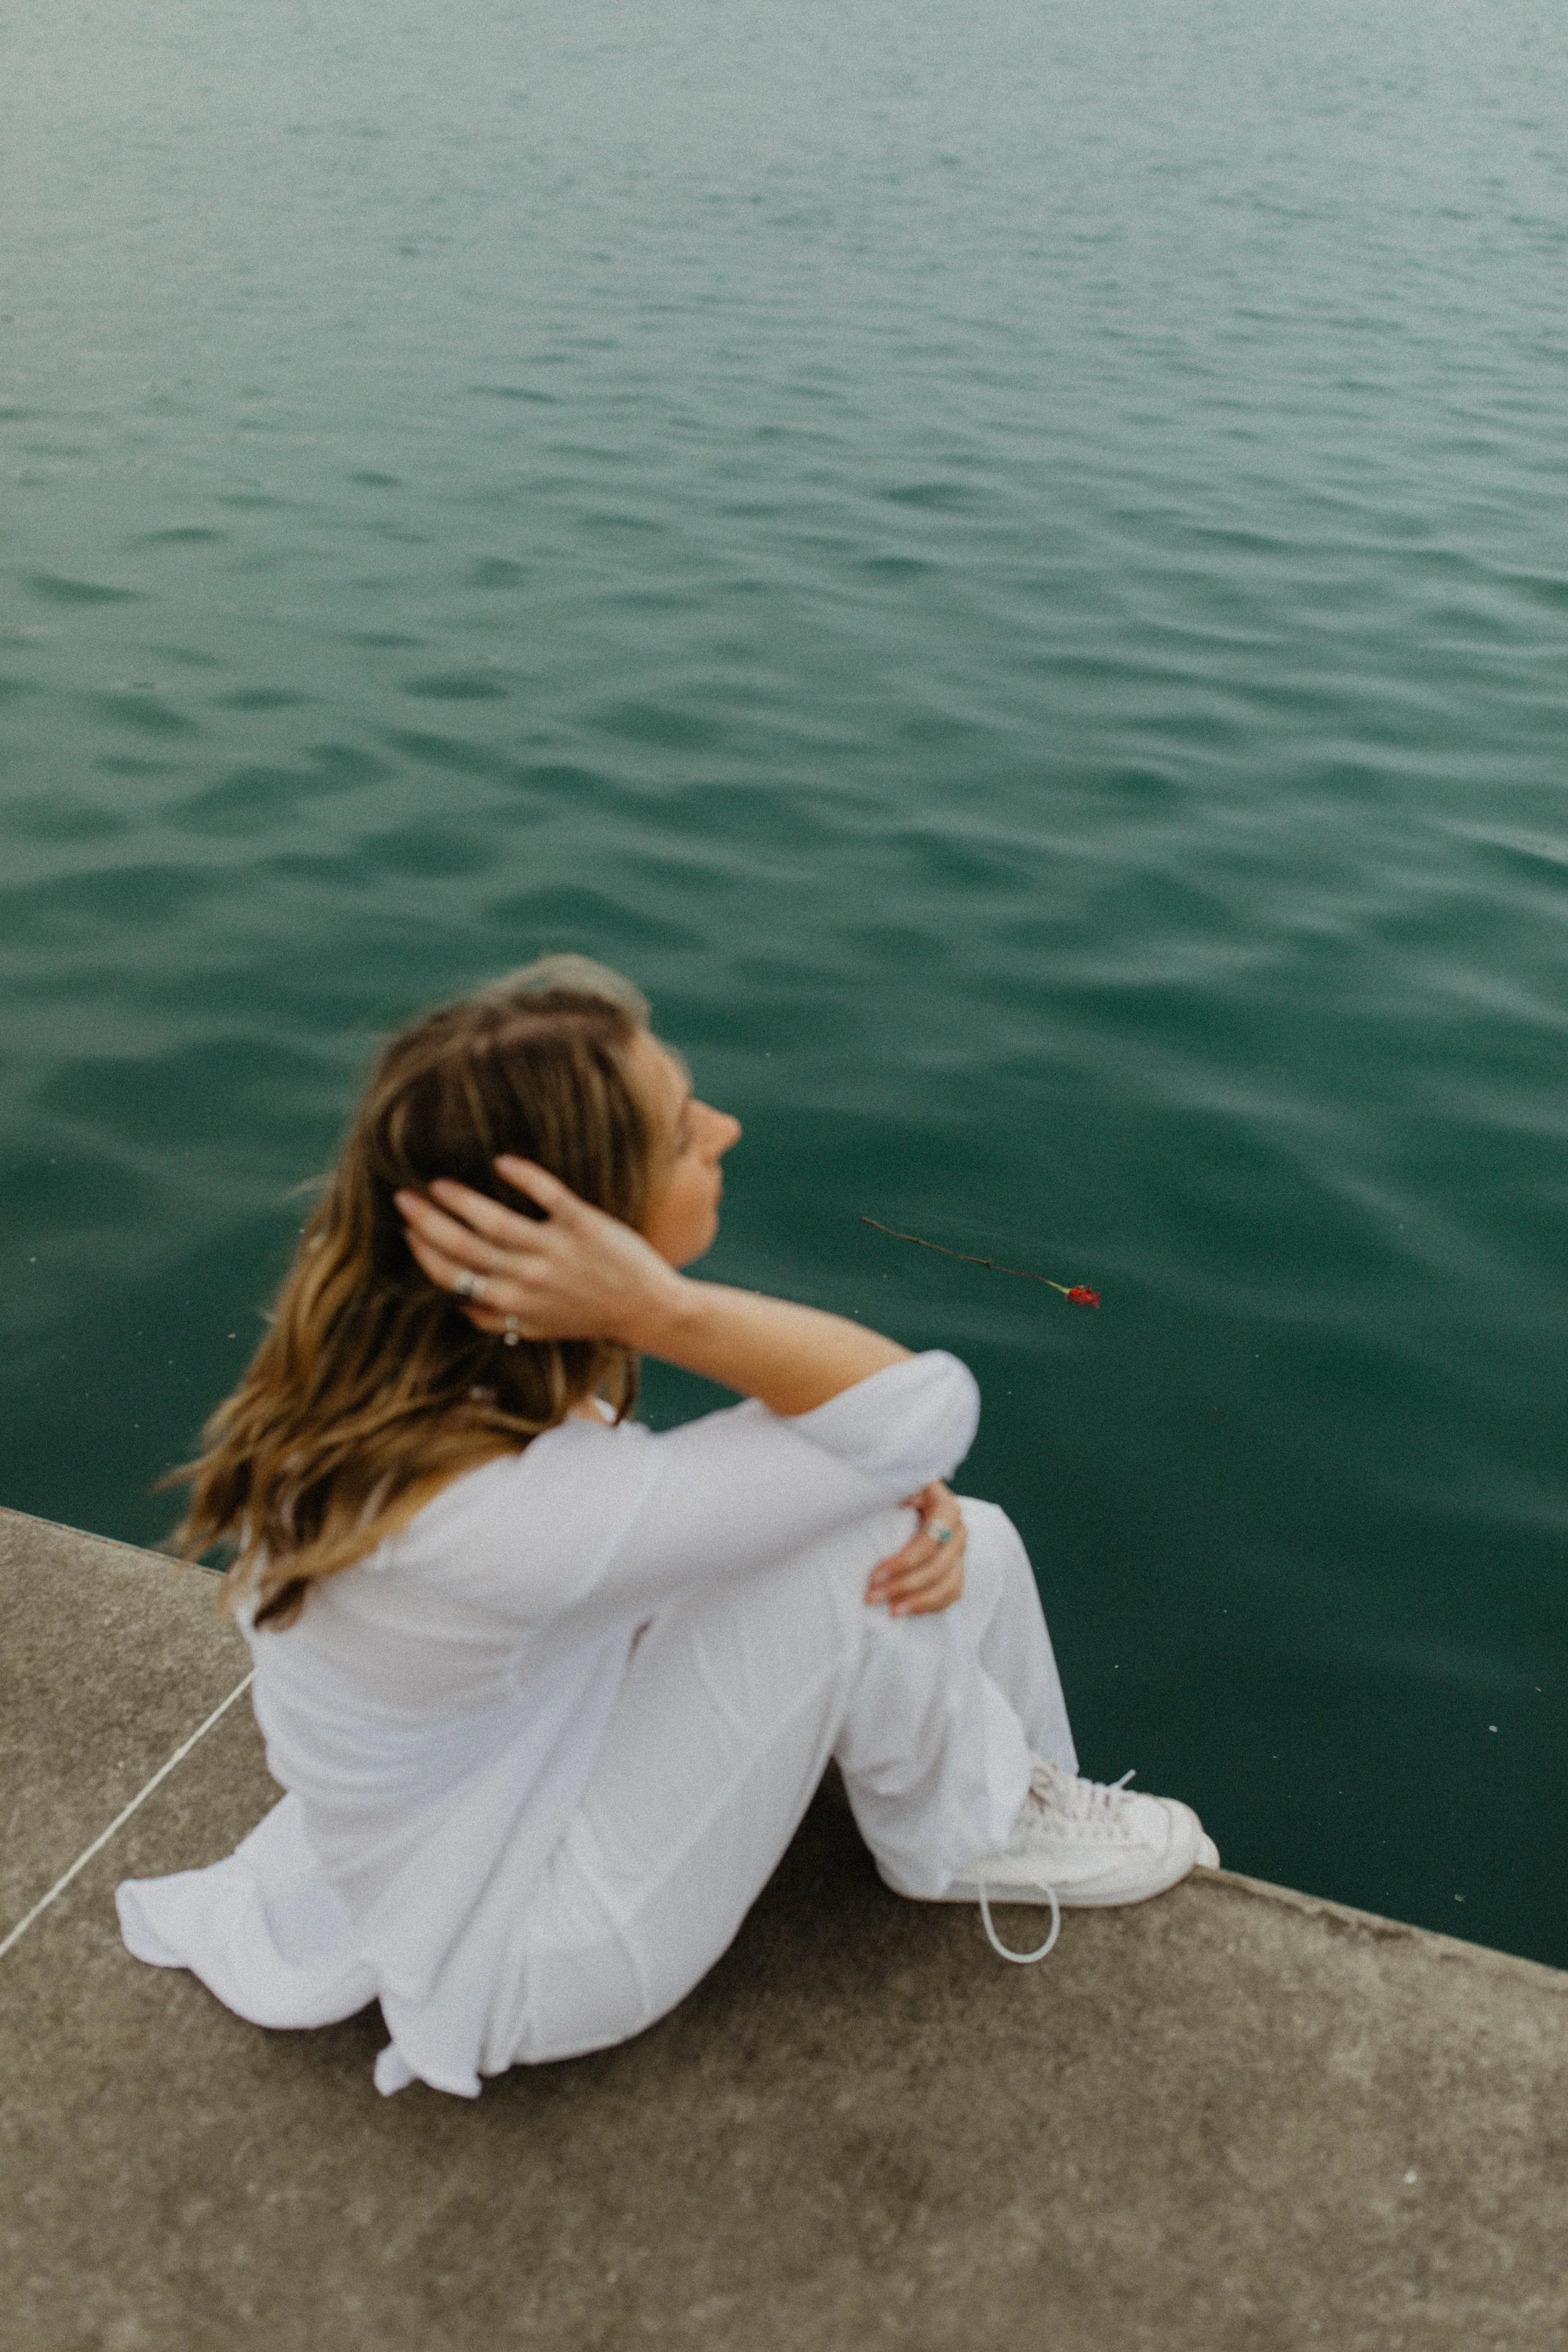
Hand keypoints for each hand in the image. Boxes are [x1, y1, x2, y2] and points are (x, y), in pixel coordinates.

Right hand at [395, 1156, 683, 1346]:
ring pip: (495, 1222)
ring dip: (461, 1200)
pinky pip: (548, 1196)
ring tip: (437, 1182)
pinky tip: (501, 1161)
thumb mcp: (539, 1329)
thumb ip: (498, 1321)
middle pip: (464, 1247)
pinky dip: (524, 1178)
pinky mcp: (583, 1224)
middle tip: (404, 1197)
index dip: (426, 1254)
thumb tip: (460, 1305)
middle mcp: (529, 1278)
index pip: (455, 1278)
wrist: (648, 1310)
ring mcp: (555, 1250)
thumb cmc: (590, 1317)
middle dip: (428, 1222)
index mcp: (514, 1304)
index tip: (406, 1231)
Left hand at [864, 1482, 965, 1616]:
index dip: (903, 1562)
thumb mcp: (895, 1485)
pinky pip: (952, 1593)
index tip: (875, 1575)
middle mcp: (958, 1530)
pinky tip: (908, 1610)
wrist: (912, 1497)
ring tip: (891, 1612)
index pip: (929, 1541)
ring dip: (918, 1602)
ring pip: (948, 1585)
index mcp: (945, 1507)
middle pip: (937, 1567)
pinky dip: (931, 1606)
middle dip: (903, 1586)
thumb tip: (880, 1508)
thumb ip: (890, 1492)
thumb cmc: (896, 1491)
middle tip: (871, 1597)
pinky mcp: (957, 1567)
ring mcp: (960, 1551)